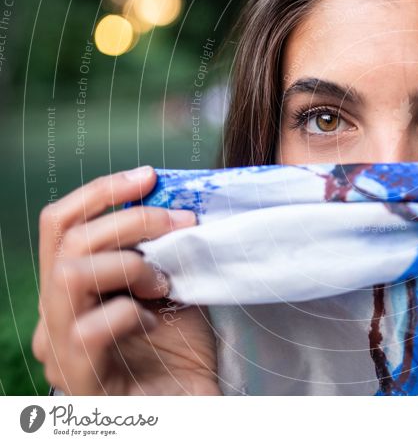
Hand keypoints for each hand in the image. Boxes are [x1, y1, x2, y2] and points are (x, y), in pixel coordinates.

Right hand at [33, 166, 220, 394]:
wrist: (192, 410)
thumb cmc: (181, 353)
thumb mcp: (170, 288)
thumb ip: (158, 250)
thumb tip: (171, 198)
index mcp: (72, 290)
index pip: (61, 225)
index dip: (101, 191)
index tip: (148, 176)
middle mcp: (55, 317)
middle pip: (68, 241)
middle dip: (131, 219)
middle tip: (181, 222)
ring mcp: (60, 350)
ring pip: (69, 276)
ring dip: (130, 265)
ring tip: (164, 283)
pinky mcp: (79, 380)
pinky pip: (90, 329)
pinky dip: (131, 315)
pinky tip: (156, 326)